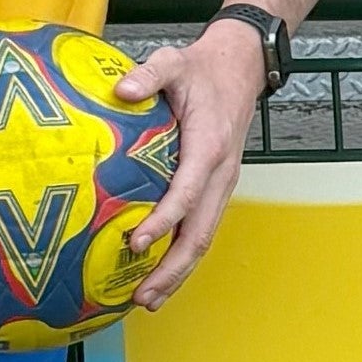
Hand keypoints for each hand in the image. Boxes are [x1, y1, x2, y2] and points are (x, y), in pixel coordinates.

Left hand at [114, 18, 263, 309]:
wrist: (241, 68)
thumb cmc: (202, 68)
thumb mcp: (173, 61)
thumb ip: (148, 75)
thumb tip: (121, 91)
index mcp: (209, 147)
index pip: (186, 193)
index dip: (163, 221)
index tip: (135, 243)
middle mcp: (220, 174)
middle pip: (200, 233)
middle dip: (173, 269)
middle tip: (142, 297)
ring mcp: (222, 185)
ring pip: (203, 237)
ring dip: (179, 272)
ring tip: (148, 300)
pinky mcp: (216, 189)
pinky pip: (201, 228)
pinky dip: (182, 256)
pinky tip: (159, 275)